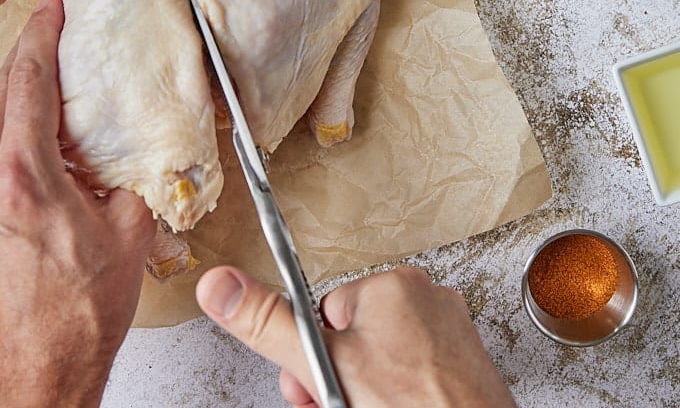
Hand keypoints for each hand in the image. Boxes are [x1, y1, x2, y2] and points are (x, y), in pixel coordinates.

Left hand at [0, 0, 156, 407]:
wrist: (32, 373)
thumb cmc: (77, 317)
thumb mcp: (129, 235)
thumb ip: (129, 179)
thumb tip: (137, 154)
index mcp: (23, 179)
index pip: (28, 84)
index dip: (41, 38)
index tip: (50, 11)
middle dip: (25, 66)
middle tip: (48, 41)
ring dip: (14, 114)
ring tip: (48, 111)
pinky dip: (2, 158)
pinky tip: (31, 170)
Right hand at [196, 265, 516, 407]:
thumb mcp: (326, 368)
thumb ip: (269, 324)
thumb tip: (218, 285)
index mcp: (392, 285)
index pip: (322, 314)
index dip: (313, 360)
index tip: (317, 384)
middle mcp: (426, 299)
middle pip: (349, 339)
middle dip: (335, 379)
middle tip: (340, 405)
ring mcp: (448, 335)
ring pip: (379, 362)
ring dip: (361, 392)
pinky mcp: (461, 366)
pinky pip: (410, 374)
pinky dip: (395, 396)